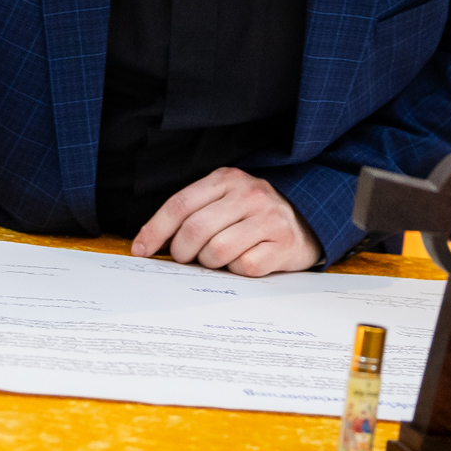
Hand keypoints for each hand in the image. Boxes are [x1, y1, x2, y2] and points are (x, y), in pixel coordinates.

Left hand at [133, 167, 320, 275]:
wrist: (309, 222)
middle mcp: (249, 194)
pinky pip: (243, 267)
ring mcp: (268, 218)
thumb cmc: (255, 216)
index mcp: (227, 179)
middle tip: (187, 259)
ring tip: (220, 258)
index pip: (180, 204)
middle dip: (182, 252)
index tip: (142, 251)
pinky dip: (236, 271)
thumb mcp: (226, 200)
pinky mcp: (283, 244)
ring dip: (211, 263)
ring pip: (217, 251)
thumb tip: (150, 243)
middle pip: (195, 230)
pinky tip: (245, 260)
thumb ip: (194, 213)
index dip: (155, 230)